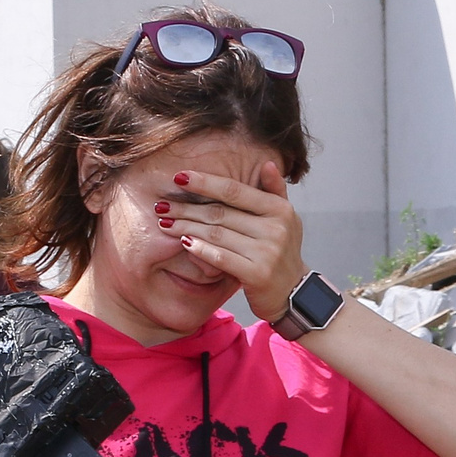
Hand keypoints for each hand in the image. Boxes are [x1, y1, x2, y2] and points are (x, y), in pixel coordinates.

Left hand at [155, 161, 307, 318]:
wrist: (293, 292)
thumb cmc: (282, 252)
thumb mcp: (285, 219)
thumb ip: (275, 191)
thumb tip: (268, 164)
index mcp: (279, 210)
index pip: (235, 190)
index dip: (205, 182)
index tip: (179, 177)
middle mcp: (275, 228)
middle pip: (221, 213)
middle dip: (187, 208)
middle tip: (162, 206)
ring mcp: (267, 252)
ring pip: (217, 234)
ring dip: (186, 227)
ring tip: (165, 223)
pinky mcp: (257, 274)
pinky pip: (221, 257)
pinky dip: (200, 249)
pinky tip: (184, 242)